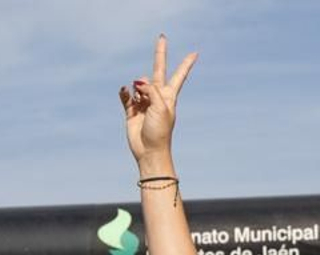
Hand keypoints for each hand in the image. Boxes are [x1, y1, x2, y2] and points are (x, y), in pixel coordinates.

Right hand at [120, 35, 196, 165]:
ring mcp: (144, 103)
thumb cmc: (160, 131)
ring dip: (137, 88)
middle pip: (157, 71)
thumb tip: (138, 81)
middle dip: (159, 55)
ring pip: (138, 85)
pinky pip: (126, 96)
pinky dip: (125, 92)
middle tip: (161, 38)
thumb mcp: (161, 107)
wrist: (149, 151)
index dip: (186, 64)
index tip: (195, 53)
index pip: (178, 75)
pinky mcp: (132, 111)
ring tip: (139, 101)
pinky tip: (124, 91)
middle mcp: (157, 97)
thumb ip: (151, 90)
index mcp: (169, 96)